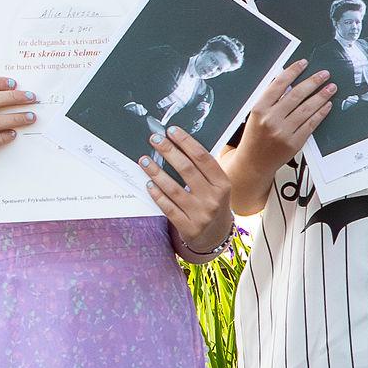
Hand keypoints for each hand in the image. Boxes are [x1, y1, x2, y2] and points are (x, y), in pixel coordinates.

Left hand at [139, 130, 232, 255]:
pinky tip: (148, 184)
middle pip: (187, 170)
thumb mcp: (217, 187)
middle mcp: (213, 199)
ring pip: (173, 189)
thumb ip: (203, 170)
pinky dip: (157, 194)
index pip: (203, 158)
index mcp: (223, 184)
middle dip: (168, 151)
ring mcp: (201, 214)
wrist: (216, 236)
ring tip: (144, 160)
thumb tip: (178, 145)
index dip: (186, 143)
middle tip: (155, 139)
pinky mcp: (188, 227)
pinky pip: (168, 207)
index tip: (172, 131)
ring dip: (156, 172)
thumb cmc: (213, 204)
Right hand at [241, 58, 334, 164]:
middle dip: (313, 82)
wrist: (254, 162)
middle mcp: (271, 119)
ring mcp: (283, 132)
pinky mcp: (294, 143)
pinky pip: (311, 124)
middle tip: (324, 74)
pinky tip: (327, 105)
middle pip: (296, 95)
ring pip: (307, 109)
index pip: (278, 84)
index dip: (293, 71)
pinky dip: (320, 113)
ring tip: (330, 88)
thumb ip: (271, 99)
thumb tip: (289, 81)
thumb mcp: (257, 114)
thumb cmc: (255, 136)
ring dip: (321, 96)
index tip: (304, 63)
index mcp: (259, 109)